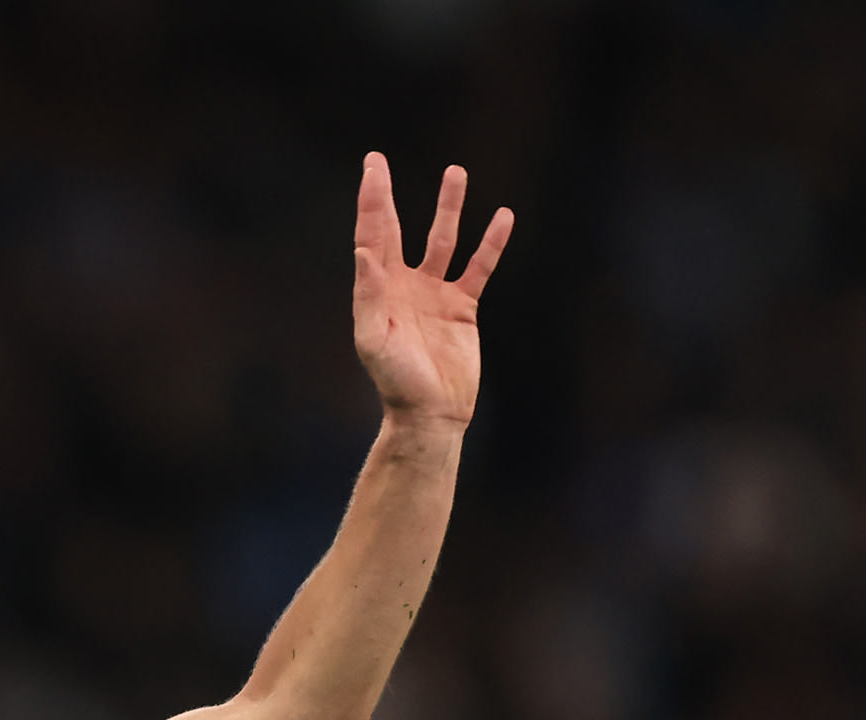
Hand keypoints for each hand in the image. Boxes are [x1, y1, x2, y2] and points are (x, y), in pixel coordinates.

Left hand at [352, 154, 510, 430]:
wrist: (431, 413)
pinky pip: (478, 266)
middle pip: (395, 229)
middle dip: (387, 195)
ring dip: (447, 207)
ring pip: (442, 239)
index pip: (373, 234)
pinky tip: (502, 216)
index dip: (372, 200)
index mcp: (379, 290)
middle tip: (378, 160)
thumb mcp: (375, 339)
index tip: (372, 167)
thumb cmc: (397, 381)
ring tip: (455, 173)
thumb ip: (369, 295)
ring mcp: (434, 294)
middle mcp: (403, 285)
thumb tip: (363, 250)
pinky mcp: (462, 307)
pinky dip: (490, 243)